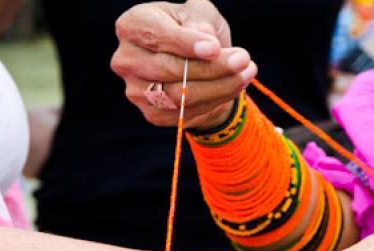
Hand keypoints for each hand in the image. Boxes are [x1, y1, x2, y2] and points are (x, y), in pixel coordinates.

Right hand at [111, 0, 257, 128]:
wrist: (192, 63)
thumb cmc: (194, 31)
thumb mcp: (199, 15)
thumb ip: (200, 21)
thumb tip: (206, 40)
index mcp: (132, 26)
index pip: (157, 36)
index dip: (186, 44)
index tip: (215, 48)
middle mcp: (126, 60)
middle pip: (169, 68)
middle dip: (211, 67)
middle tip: (244, 60)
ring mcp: (136, 90)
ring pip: (179, 95)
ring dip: (219, 86)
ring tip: (247, 72)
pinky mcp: (152, 113)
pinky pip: (185, 112)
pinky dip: (215, 101)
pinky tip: (235, 86)